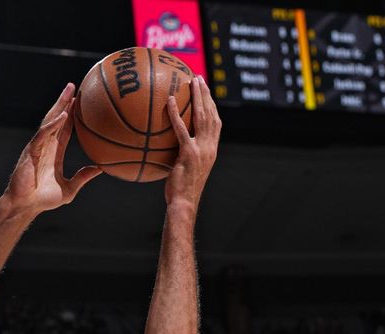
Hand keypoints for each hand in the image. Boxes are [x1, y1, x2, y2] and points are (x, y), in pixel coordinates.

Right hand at [3, 83, 100, 213]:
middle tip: (75, 86)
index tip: (82, 101)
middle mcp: (46, 146)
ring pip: (49, 121)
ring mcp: (38, 147)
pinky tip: (62, 116)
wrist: (25, 206)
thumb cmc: (43, 199)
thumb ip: (83, 177)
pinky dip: (52, 125)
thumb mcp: (69, 189)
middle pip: (56, 118)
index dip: (73, 115)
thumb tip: (100, 169)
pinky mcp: (31, 152)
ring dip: (59, 106)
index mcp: (54, 152)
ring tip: (69, 92)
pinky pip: (43, 134)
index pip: (65, 129)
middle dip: (64, 102)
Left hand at [165, 76, 221, 208]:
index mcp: (211, 150)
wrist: (184, 203)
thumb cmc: (180, 192)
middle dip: (206, 94)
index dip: (212, 105)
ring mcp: (201, 149)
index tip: (206, 92)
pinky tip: (169, 100)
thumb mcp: (186, 171)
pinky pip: (181, 129)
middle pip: (211, 114)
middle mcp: (210, 147)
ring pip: (202, 117)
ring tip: (191, 81)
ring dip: (197, 96)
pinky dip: (175, 113)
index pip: (215, 123)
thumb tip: (168, 147)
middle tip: (199, 78)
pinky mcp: (189, 153)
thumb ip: (182, 157)